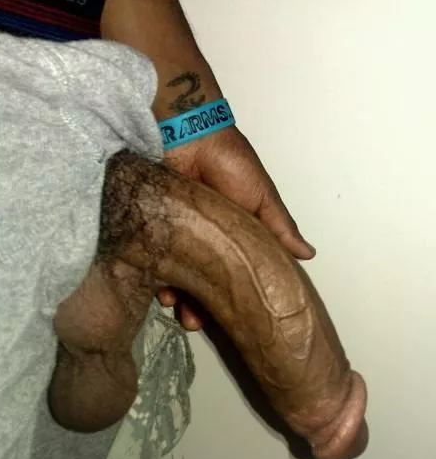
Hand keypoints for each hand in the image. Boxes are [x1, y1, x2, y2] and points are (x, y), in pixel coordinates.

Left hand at [157, 125, 315, 329]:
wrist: (189, 135)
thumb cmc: (230, 163)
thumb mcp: (261, 199)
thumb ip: (279, 228)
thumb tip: (308, 255)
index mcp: (230, 237)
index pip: (231, 275)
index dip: (232, 297)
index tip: (232, 317)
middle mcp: (202, 241)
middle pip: (200, 282)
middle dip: (198, 307)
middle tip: (194, 323)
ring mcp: (175, 236)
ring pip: (175, 277)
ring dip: (177, 297)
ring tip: (177, 310)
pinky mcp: (151, 230)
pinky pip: (152, 261)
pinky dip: (155, 278)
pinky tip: (160, 290)